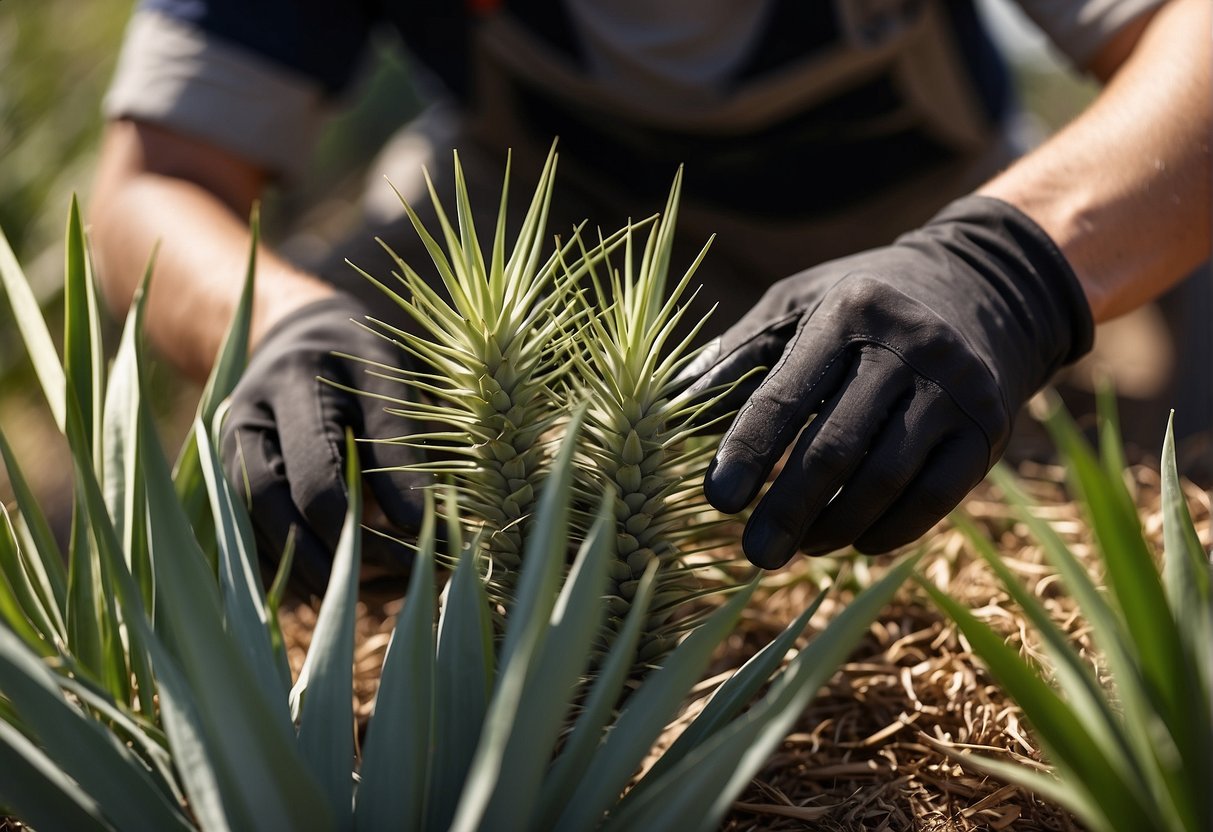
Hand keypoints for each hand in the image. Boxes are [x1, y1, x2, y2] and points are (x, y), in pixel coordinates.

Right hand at [221, 295, 425, 593]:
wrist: (298, 341)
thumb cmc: (361, 364)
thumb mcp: (390, 379)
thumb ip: (401, 444)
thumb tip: (424, 525)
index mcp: (298, 377)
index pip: (329, 455)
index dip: (387, 496)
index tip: (433, 532)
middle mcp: (251, 414)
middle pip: (279, 496)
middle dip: (342, 543)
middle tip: (404, 569)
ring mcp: (228, 451)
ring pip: (257, 524)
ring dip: (315, 567)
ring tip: (377, 586)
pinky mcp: (225, 482)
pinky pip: (250, 541)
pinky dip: (293, 571)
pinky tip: (340, 584)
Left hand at [688, 196, 1093, 567]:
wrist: (982, 290)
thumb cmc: (860, 308)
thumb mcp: (797, 306)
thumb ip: (740, 356)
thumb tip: (677, 407)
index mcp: (847, 312)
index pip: (786, 395)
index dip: (748, 453)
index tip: (718, 501)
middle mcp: (908, 346)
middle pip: (836, 447)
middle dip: (788, 508)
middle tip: (755, 554)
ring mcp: (956, 388)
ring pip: (886, 479)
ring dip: (836, 525)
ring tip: (800, 546)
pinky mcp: (988, 428)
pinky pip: (936, 497)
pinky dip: (891, 530)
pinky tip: (857, 542)